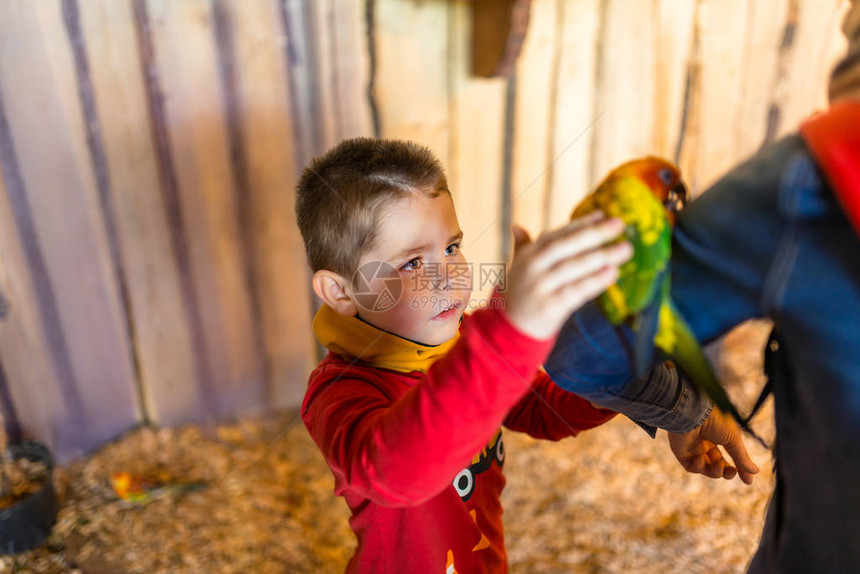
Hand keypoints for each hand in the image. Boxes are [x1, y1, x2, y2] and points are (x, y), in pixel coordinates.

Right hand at [502, 212, 631, 339]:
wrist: (508, 329)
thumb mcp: (517, 267)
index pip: (558, 234)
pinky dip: (595, 281)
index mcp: (530, 253)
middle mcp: (534, 266)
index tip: (602, 215)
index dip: (581, 223)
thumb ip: (521, 246)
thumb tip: (516, 227)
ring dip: (602, 256)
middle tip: (620, 224)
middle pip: (568, 246)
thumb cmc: (519, 294)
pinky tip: (612, 273)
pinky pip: (577, 291)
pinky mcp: (550, 306)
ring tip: (625, 249)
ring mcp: (541, 286)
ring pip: (575, 267)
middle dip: (595, 234)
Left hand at [668, 408, 759, 484]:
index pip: (730, 455)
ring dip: (715, 472)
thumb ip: (742, 457)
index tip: (748, 480)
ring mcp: (692, 447)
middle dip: (726, 472)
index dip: (739, 468)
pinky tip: (700, 459)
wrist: (692, 412)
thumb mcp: (733, 439)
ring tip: (719, 466)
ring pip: (705, 468)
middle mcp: (705, 441)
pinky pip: (691, 467)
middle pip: (717, 464)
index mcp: (718, 435)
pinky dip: (698, 467)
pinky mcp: (681, 452)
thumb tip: (755, 472)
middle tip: (732, 472)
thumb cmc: (715, 420)